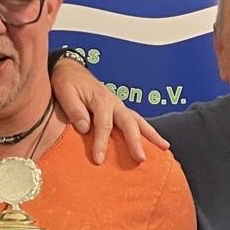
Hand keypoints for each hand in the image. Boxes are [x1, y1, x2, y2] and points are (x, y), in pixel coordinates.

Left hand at [50, 58, 169, 164]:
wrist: (70, 69)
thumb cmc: (67, 82)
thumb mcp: (64, 91)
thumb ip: (74, 109)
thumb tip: (86, 128)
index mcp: (100, 99)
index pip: (104, 124)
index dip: (101, 143)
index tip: (99, 160)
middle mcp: (114, 102)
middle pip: (129, 123)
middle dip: (136, 141)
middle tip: (141, 158)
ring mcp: (119, 106)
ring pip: (139, 120)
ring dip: (152, 134)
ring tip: (165, 147)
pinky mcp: (120, 110)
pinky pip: (137, 121)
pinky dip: (148, 131)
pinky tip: (157, 142)